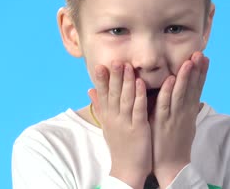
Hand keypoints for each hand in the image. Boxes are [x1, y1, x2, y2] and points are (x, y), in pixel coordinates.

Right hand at [89, 61, 151, 188]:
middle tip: (115, 60)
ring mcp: (125, 123)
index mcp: (107, 116)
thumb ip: (100, 106)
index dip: (101, 80)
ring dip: (126, 81)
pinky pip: (138, 109)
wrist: (127, 170)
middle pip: (113, 94)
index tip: (100, 65)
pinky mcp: (138, 128)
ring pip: (125, 99)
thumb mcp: (107, 125)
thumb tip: (89, 90)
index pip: (102, 94)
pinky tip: (140, 84)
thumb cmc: (119, 146)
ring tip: (127, 66)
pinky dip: (139, 96)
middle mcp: (114, 118)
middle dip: (114, 76)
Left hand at [149, 52, 208, 186]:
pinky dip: (168, 92)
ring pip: (180, 92)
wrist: (172, 165)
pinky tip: (170, 80)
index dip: (201, 72)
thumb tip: (199, 102)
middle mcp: (185, 111)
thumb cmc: (178, 144)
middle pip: (192, 87)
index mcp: (189, 110)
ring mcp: (174, 116)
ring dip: (185, 76)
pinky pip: (165, 104)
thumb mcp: (187, 126)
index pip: (197, 87)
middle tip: (201, 53)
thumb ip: (192, 111)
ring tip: (190, 61)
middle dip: (197, 69)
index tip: (205, 57)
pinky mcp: (163, 122)